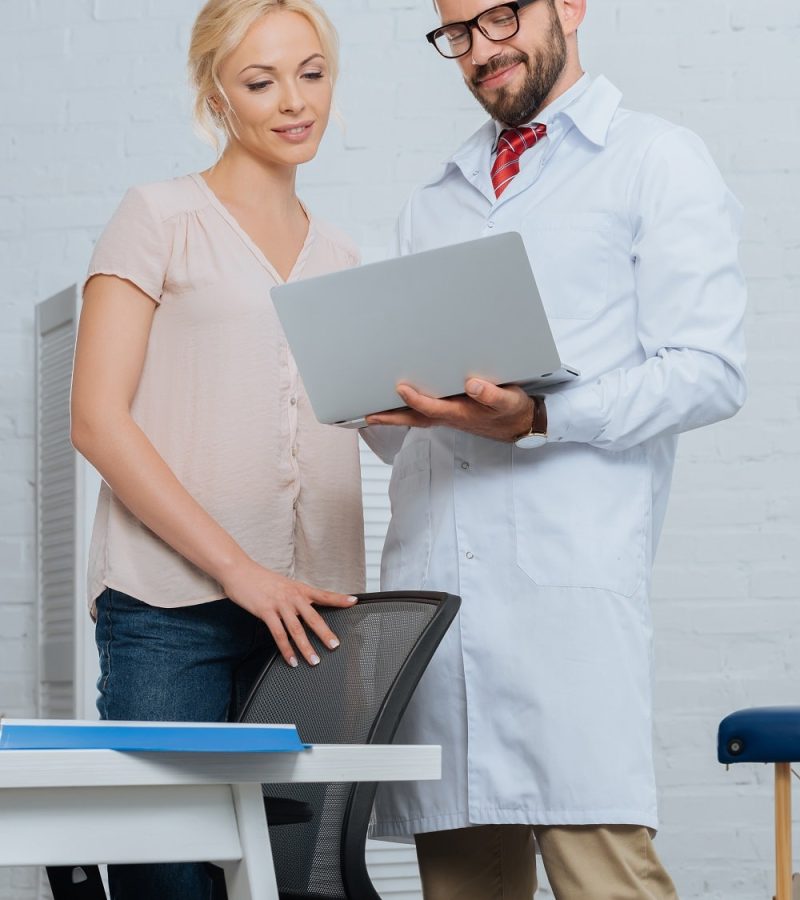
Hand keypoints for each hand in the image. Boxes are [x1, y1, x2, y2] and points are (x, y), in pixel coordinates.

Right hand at [220, 558, 357, 666]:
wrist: (240, 571)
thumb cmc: (261, 579)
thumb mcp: (283, 585)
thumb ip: (295, 598)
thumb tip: (305, 611)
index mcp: (299, 589)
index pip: (323, 594)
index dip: (339, 598)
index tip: (354, 602)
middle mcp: (292, 596)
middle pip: (313, 617)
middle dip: (325, 633)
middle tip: (335, 645)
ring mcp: (279, 604)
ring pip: (296, 629)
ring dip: (306, 647)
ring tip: (314, 660)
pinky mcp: (265, 611)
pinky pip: (278, 634)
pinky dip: (286, 649)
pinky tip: (291, 659)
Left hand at [365, 378, 533, 442]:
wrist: (517, 424)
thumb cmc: (510, 409)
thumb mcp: (508, 400)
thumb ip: (492, 394)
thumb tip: (473, 384)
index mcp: (462, 413)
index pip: (434, 407)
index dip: (417, 400)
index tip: (402, 388)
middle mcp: (449, 417)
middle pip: (414, 419)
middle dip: (391, 418)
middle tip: (369, 415)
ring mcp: (447, 417)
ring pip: (415, 418)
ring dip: (393, 417)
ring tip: (371, 412)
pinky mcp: (448, 414)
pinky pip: (421, 414)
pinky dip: (405, 412)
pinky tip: (393, 407)